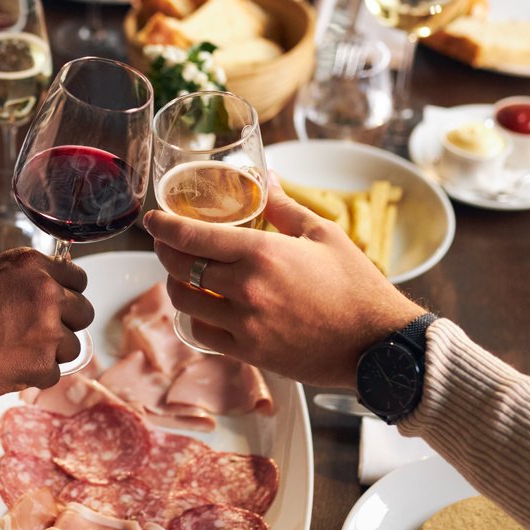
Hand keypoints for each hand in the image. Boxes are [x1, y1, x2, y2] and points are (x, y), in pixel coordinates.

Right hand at [0, 249, 92, 419]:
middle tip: (32, 335)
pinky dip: (32, 376)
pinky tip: (6, 367)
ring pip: (72, 347)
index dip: (65, 297)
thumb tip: (49, 282)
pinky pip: (53, 373)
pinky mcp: (40, 364)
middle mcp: (45, 292)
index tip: (54, 308)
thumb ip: (22, 275)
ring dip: (48, 354)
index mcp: (32, 266)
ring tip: (12, 352)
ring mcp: (46, 329)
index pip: (78, 280)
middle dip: (63, 326)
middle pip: (83, 313)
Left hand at [142, 181, 423, 388]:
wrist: (378, 344)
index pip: (193, 235)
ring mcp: (244, 324)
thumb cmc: (356, 286)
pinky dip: (194, 318)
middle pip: (180, 267)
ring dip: (174, 284)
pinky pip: (201, 334)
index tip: (152, 219)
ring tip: (181, 273)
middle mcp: (246, 288)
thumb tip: (264, 177)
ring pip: (183, 301)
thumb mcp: (324, 234)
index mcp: (262, 252)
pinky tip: (201, 307)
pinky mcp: (248, 353)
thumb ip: (283, 206)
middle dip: (165, 252)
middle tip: (166, 243)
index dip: (164, 225)